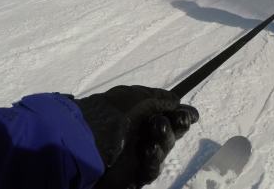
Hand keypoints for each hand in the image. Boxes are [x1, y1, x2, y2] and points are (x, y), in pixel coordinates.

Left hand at [75, 86, 198, 188]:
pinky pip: (151, 169)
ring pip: (163, 149)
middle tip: (176, 122)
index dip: (180, 115)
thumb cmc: (110, 114)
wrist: (83, 141)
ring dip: (164, 142)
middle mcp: (138, 132)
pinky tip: (148, 152)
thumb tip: (177, 101)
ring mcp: (136, 154)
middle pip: (170, 131)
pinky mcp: (132, 174)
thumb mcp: (135, 97)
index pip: (166, 114)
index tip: (190, 115)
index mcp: (138, 113)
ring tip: (154, 138)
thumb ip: (159, 98)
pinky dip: (153, 161)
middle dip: (176, 126)